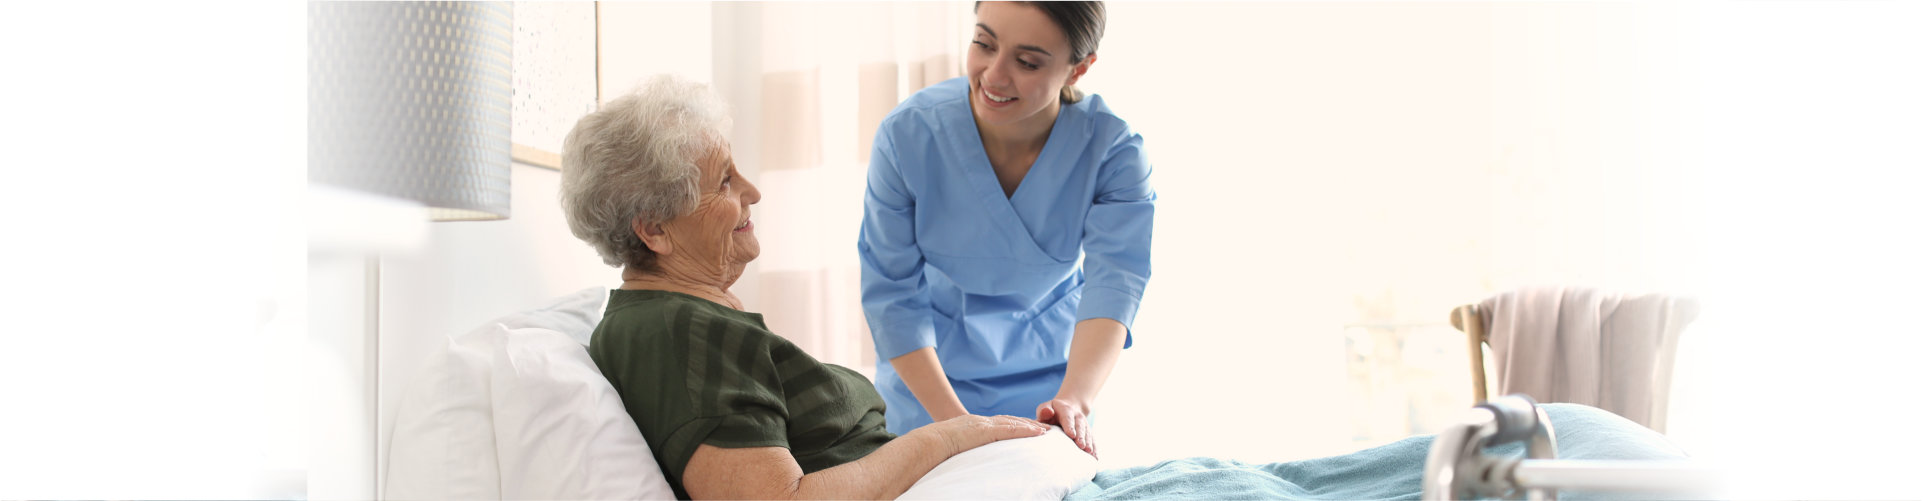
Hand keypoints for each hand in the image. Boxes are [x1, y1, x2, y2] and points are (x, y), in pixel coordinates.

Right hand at [928, 414, 1049, 456]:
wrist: (928, 442)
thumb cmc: (935, 448)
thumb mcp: (952, 446)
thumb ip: (962, 449)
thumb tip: (963, 458)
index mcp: (973, 425)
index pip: (999, 423)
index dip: (1015, 425)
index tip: (1028, 427)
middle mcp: (981, 421)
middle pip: (1010, 420)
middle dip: (1028, 423)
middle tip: (1044, 427)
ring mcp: (983, 425)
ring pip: (1013, 423)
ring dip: (1031, 426)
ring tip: (1046, 431)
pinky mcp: (985, 431)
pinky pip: (1009, 430)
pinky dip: (1025, 430)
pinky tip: (1036, 433)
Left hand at [1035, 398, 1096, 457]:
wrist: (1067, 408)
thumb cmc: (1052, 411)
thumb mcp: (1047, 407)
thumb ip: (1044, 410)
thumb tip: (1048, 412)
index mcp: (1066, 410)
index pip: (1068, 418)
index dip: (1070, 426)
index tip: (1071, 435)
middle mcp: (1077, 416)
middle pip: (1080, 426)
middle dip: (1081, 436)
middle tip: (1081, 446)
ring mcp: (1084, 424)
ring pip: (1087, 433)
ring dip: (1089, 443)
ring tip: (1089, 452)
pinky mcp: (1088, 432)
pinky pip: (1092, 440)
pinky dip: (1094, 448)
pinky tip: (1095, 457)